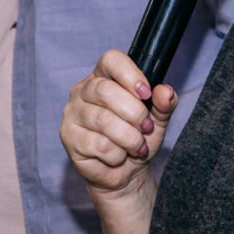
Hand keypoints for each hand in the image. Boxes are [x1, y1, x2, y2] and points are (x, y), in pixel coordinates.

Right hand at [62, 50, 176, 198]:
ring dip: (129, 138)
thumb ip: (164, 103)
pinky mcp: (68, 137)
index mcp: (104, 76)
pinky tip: (118, 156)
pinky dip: (117, 154)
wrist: (125, 173)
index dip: (130, 75)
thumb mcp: (158, 119)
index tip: (146, 94)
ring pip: (103, 120)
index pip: (111, 60)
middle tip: (147, 128)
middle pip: (105, 90)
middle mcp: (82, 90)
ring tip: (136, 146)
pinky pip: (98, 144)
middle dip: (134, 113)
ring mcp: (72, 113)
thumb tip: (165, 91)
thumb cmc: (138, 138)